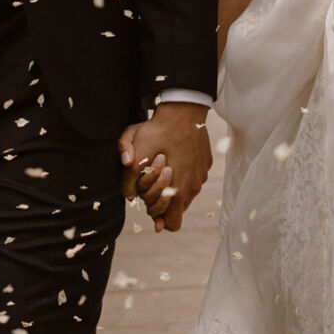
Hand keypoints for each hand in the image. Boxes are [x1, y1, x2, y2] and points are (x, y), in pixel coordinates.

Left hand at [120, 103, 212, 233]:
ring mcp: (202, 175)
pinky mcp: (205, 164)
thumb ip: (128, 180)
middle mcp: (193, 187)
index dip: (161, 220)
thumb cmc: (158, 132)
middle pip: (178, 208)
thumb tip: (128, 195)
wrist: (183, 110)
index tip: (153, 211)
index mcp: (179, 191)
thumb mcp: (136, 155)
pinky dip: (184, 174)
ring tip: (164, 168)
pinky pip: (194, 177)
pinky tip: (175, 157)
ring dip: (175, 186)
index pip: (172, 224)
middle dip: (165, 200)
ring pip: (186, 192)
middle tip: (154, 183)